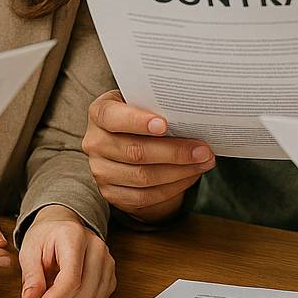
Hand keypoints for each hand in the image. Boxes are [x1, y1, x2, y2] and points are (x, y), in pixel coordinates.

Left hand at [19, 205, 115, 297]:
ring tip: (53, 297)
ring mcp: (107, 260)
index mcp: (74, 236)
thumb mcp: (29, 250)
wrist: (62, 227)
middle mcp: (96, 247)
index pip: (70, 278)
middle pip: (83, 292)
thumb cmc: (47, 237)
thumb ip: (31, 275)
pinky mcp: (110, 273)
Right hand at [83, 90, 213, 222]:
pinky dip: (172, 188)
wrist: (128, 139)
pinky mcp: (111, 193)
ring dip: (179, 172)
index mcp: (99, 113)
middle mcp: (94, 142)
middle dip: (174, 152)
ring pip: (143, 177)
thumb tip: (191, 113)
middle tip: (202, 149)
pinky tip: (190, 176)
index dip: (136, 121)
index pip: (112, 117)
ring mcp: (100, 170)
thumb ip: (157, 104)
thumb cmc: (141, 114)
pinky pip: (145, 196)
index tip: (164, 124)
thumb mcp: (142, 101)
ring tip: (203, 162)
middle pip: (135, 152)